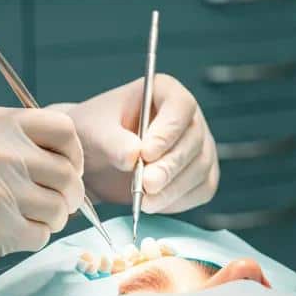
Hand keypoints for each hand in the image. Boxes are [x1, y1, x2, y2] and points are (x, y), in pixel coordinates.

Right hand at [0, 107, 85, 295]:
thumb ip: (3, 141)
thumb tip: (56, 159)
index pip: (63, 129)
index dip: (72, 154)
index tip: (64, 170)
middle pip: (67, 174)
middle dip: (66, 195)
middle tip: (49, 206)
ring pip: (57, 209)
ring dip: (47, 221)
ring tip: (20, 223)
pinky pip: (38, 237)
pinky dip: (28, 241)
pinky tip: (2, 239)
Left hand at [67, 75, 219, 212]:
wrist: (94, 159)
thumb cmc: (96, 133)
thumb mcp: (95, 132)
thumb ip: (113, 142)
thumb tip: (133, 156)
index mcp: (165, 92)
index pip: (181, 106)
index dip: (168, 130)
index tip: (146, 153)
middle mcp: (188, 118)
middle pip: (193, 141)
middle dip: (169, 167)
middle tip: (146, 184)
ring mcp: (198, 147)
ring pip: (199, 169)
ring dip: (172, 188)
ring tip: (143, 200)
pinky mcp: (200, 175)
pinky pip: (201, 190)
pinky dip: (179, 200)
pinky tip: (154, 203)